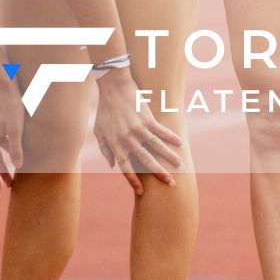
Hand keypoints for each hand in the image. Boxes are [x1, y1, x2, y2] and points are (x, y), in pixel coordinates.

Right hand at [0, 79, 25, 194]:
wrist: (4, 84)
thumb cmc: (12, 105)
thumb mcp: (17, 128)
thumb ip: (16, 147)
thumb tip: (18, 166)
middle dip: (1, 171)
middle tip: (10, 184)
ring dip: (4, 157)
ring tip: (14, 165)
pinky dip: (4, 145)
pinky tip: (13, 143)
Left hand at [92, 70, 182, 195]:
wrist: (113, 87)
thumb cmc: (105, 109)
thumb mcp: (99, 131)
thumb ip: (105, 149)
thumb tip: (112, 165)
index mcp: (116, 144)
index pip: (125, 168)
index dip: (133, 181)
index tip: (141, 192)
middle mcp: (128, 139)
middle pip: (145, 161)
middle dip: (159, 173)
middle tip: (171, 183)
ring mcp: (138, 128)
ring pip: (156, 147)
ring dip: (169, 157)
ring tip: (180, 165)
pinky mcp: (147, 117)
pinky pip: (161, 130)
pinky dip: (171, 138)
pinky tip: (180, 144)